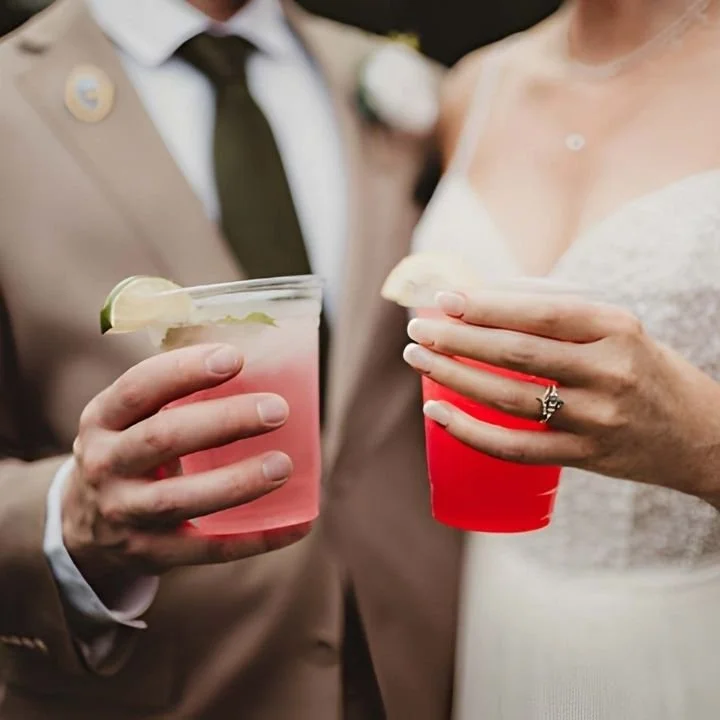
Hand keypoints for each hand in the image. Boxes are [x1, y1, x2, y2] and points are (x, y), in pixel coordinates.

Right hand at [63, 343, 306, 594]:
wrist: (87, 527)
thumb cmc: (132, 452)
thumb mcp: (130, 420)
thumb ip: (175, 395)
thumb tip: (263, 360)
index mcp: (102, 420)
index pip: (138, 388)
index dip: (185, 371)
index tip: (235, 358)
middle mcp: (104, 465)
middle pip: (163, 439)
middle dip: (224, 421)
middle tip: (277, 409)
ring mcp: (123, 514)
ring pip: (180, 499)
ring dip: (237, 483)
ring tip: (284, 465)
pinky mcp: (149, 554)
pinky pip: (207, 550)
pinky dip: (255, 539)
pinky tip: (296, 524)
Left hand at [403, 290, 719, 503]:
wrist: (701, 435)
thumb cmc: (647, 373)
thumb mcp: (620, 332)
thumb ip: (564, 319)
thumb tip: (485, 303)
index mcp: (616, 329)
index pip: (539, 312)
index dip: (486, 306)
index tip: (444, 298)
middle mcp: (609, 371)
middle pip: (516, 353)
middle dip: (457, 338)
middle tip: (417, 330)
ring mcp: (597, 418)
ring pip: (510, 398)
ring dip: (454, 378)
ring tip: (419, 361)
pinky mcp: (586, 455)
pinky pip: (517, 449)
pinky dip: (471, 433)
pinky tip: (437, 414)